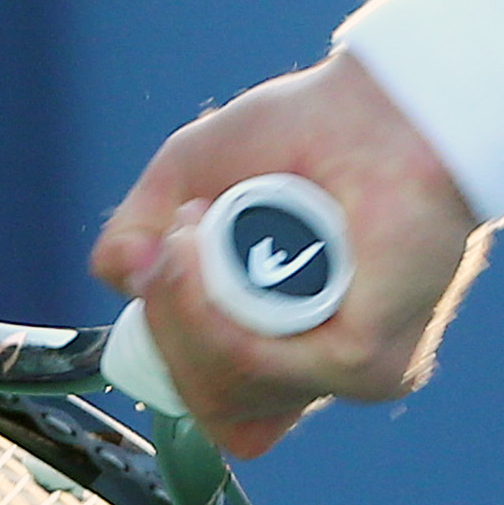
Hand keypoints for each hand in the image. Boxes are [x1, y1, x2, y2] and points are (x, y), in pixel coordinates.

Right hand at [88, 51, 486, 459]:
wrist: (380, 104)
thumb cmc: (305, 133)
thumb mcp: (186, 179)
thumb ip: (134, 237)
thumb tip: (123, 279)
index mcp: (287, 342)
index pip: (208, 400)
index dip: (169, 343)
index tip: (163, 263)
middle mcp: (321, 366)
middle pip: (206, 400)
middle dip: (167, 322)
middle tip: (175, 239)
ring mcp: (347, 369)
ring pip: (225, 391)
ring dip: (183, 315)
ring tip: (191, 233)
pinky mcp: (369, 360)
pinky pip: (261, 369)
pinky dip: (214, 318)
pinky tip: (205, 253)